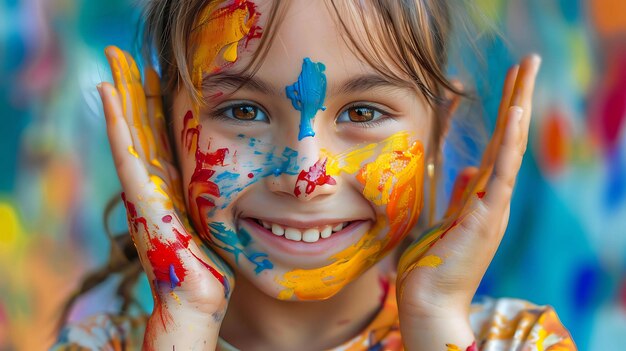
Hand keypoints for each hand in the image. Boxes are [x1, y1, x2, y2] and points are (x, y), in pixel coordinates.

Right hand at [98, 46, 233, 349]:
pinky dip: (118, 127)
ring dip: (122, 103)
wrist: (198, 301)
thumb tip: (223, 186)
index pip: (158, 144)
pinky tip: (112, 98)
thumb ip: (204, 201)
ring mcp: (144, 195)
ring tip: (115, 69)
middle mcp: (152, 190)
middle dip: (134, 99)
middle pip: (141, 135)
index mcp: (169, 193)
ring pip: (131, 139)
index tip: (155, 81)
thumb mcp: (209, 225)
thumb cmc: (208, 269)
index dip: (153, 113)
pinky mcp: (143, 202)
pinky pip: (129, 157)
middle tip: (126, 63)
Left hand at [396, 55, 541, 350]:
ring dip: (519, 106)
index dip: (501, 113)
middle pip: (508, 138)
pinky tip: (516, 112)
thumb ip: (459, 196)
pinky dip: (510, 141)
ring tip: (528, 70)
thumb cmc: (433, 267)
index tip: (508, 82)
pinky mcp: (487, 215)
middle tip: (529, 62)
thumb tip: (468, 169)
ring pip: (510, 146)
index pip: (495, 146)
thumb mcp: (445, 221)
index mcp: (482, 197)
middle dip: (517, 98)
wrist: (429, 302)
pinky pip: (502, 171)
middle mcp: (494, 198)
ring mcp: (494, 206)